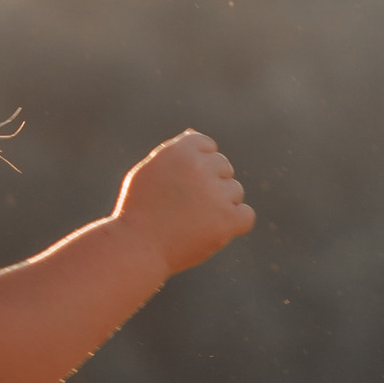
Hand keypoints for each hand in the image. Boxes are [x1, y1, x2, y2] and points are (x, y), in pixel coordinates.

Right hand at [113, 131, 254, 276]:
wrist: (137, 247)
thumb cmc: (139, 210)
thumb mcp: (148, 171)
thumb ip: (173, 152)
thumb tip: (194, 134)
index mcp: (181, 150)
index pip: (208, 146)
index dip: (196, 166)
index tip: (182, 185)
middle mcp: (201, 167)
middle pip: (224, 167)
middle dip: (210, 184)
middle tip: (184, 206)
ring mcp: (216, 193)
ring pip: (235, 191)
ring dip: (220, 205)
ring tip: (192, 221)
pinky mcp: (228, 219)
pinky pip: (246, 215)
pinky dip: (234, 224)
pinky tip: (212, 230)